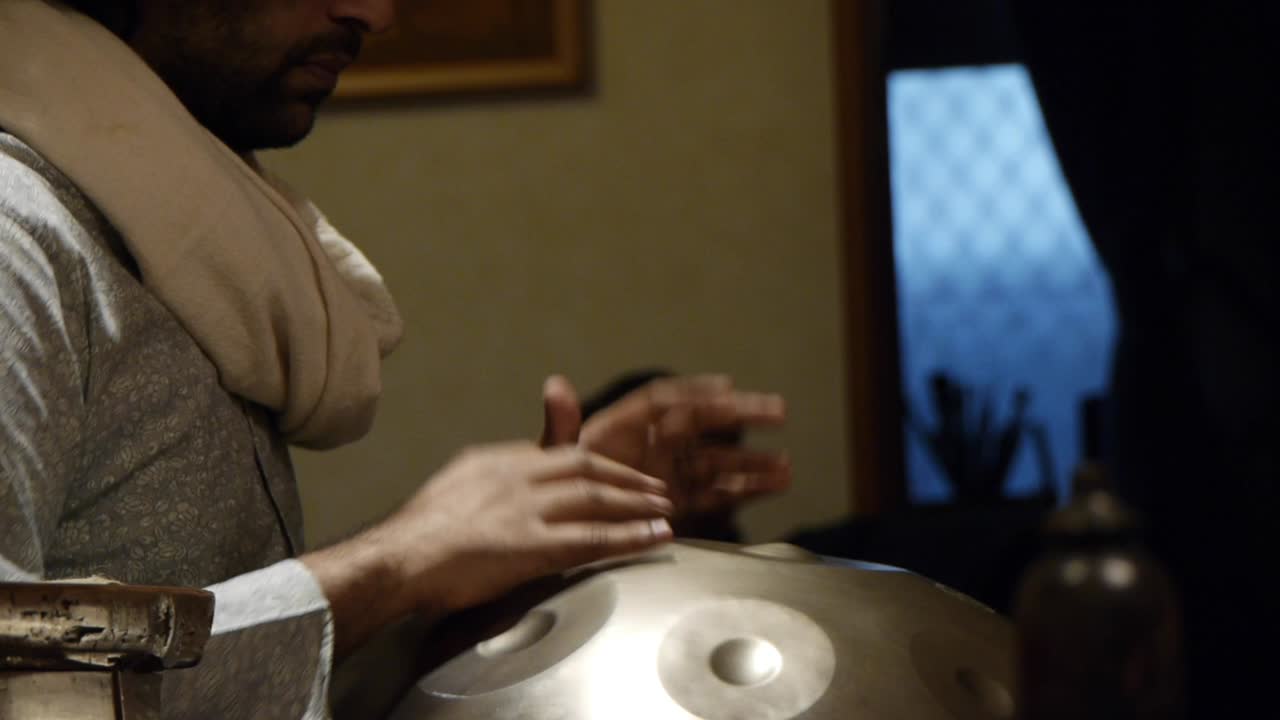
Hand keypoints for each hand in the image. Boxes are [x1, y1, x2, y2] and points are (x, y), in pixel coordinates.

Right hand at [303, 440, 672, 655]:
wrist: (396, 560)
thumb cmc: (415, 538)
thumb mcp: (454, 487)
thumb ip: (486, 480)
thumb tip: (501, 483)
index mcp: (496, 460)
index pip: (555, 455)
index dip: (593, 463)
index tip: (615, 473)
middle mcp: (516, 475)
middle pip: (585, 466)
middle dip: (626, 475)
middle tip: (655, 486)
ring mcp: (526, 509)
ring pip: (595, 496)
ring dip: (637, 501)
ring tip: (665, 507)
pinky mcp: (531, 545)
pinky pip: (592, 537)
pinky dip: (631, 535)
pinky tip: (657, 535)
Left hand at [541, 374, 791, 523]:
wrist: (553, 532)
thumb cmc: (549, 492)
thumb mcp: (553, 459)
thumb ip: (559, 427)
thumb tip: (554, 385)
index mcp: (622, 428)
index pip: (663, 400)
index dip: (695, 390)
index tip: (728, 386)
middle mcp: (651, 446)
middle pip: (701, 423)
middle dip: (740, 417)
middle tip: (779, 410)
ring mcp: (668, 475)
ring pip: (717, 461)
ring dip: (751, 462)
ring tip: (786, 465)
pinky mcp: (677, 504)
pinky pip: (716, 492)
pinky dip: (746, 489)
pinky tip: (777, 484)